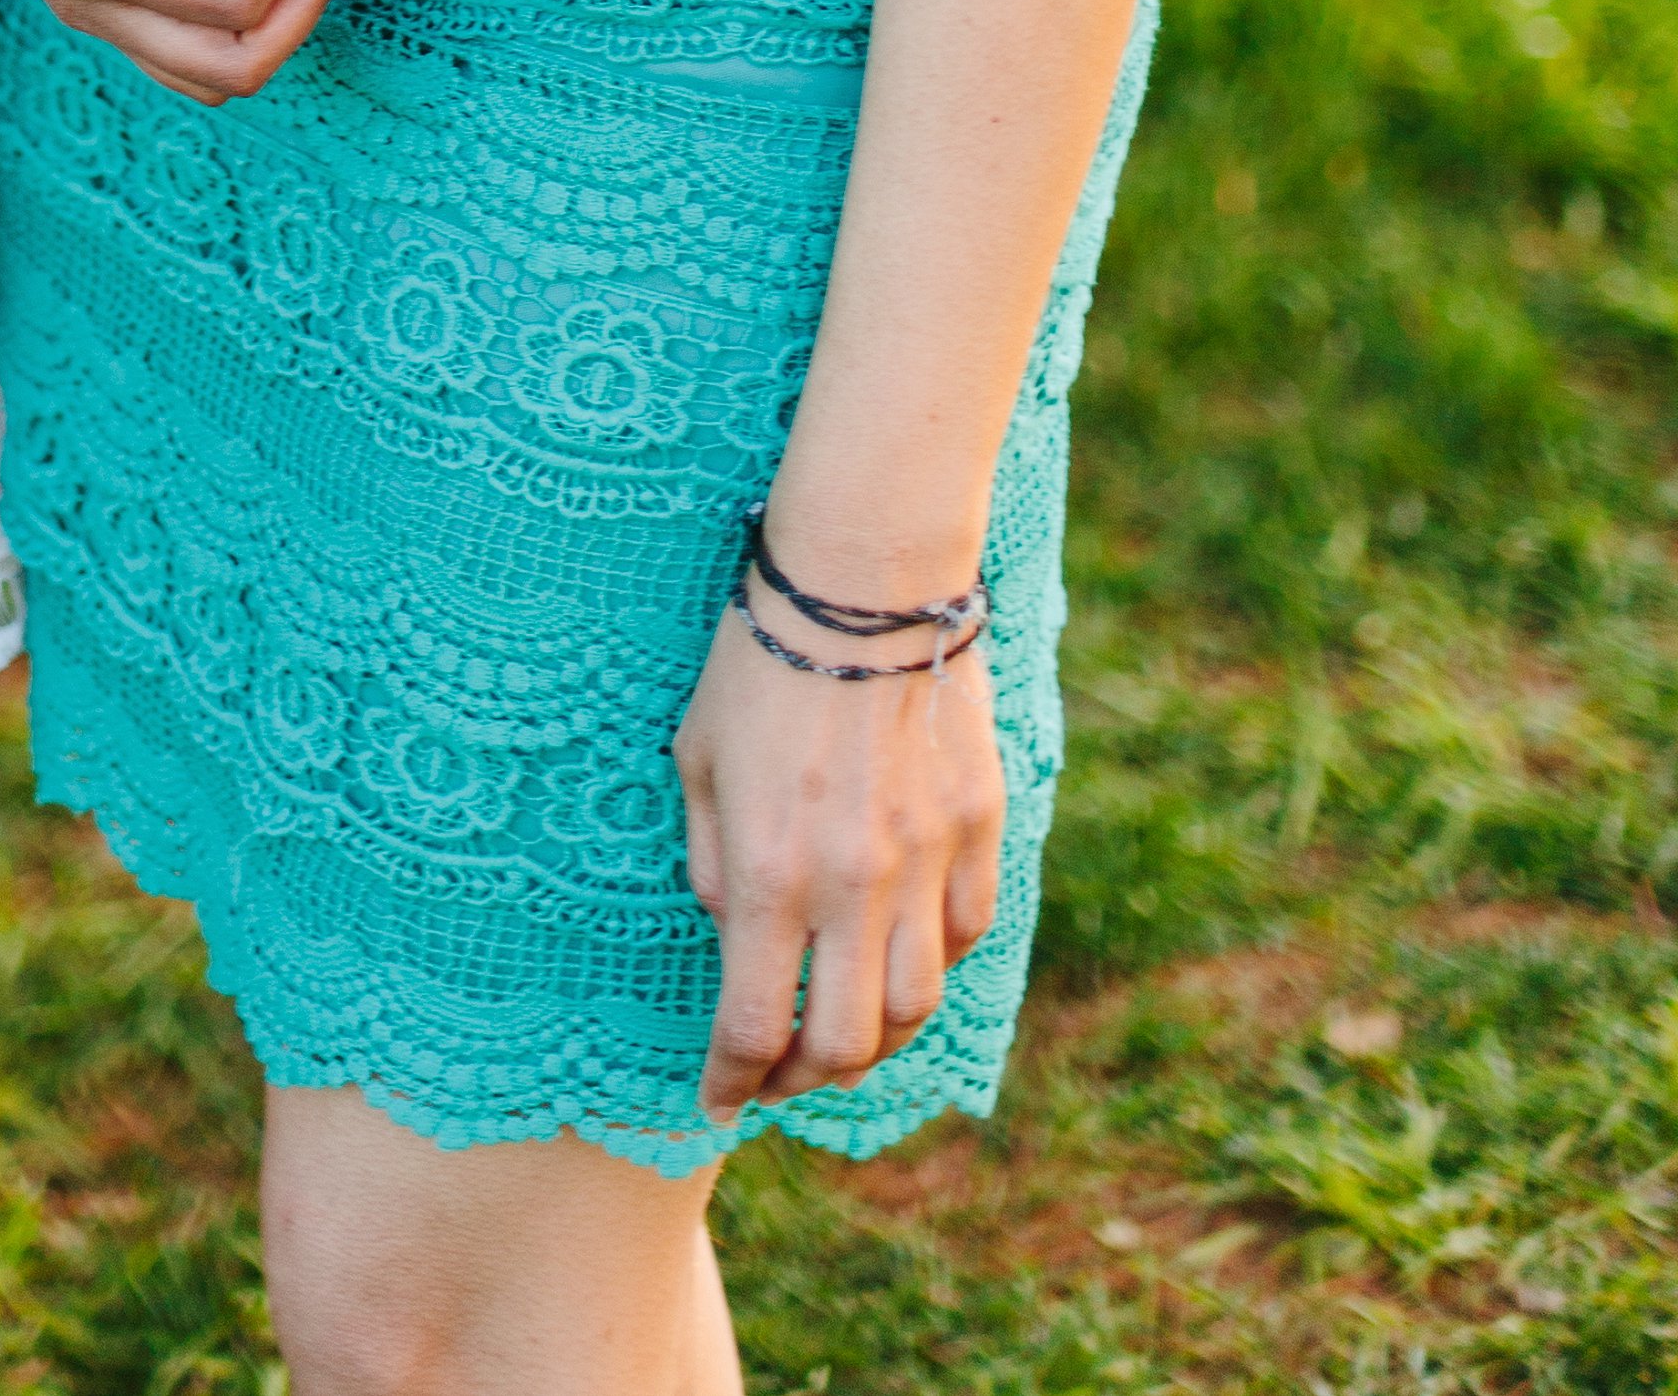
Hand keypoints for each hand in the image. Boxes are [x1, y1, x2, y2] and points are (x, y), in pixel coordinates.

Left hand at [672, 594, 1005, 1116]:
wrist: (863, 577)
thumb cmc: (758, 660)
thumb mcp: (699, 759)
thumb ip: (715, 864)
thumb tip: (739, 937)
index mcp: (773, 872)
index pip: (755, 1025)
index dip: (732, 1080)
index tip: (717, 1099)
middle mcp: (855, 884)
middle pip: (847, 1043)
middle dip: (804, 1078)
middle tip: (779, 1074)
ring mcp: (926, 860)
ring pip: (915, 1005)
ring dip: (875, 1037)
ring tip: (842, 1030)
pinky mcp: (978, 826)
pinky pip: (964, 933)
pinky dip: (930, 964)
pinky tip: (898, 954)